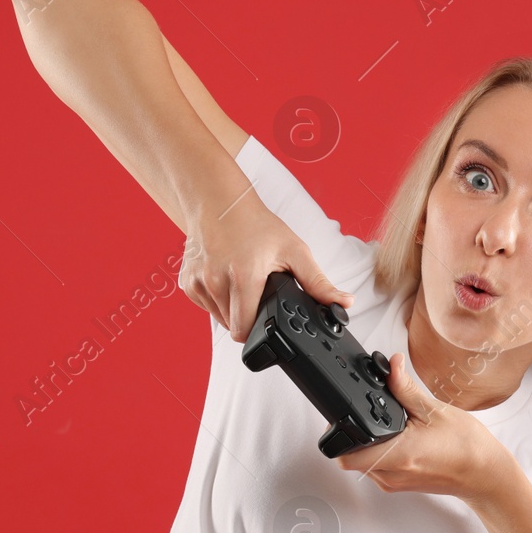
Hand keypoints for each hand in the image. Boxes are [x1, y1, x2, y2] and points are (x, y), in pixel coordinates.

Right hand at [180, 192, 353, 343]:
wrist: (219, 202)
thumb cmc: (257, 225)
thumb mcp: (295, 251)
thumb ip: (318, 283)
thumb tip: (345, 303)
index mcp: (244, 277)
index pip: (245, 330)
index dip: (260, 331)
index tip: (269, 322)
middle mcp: (216, 281)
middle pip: (233, 327)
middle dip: (249, 319)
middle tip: (259, 296)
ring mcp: (198, 282)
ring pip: (219, 318)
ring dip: (232, 310)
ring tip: (243, 284)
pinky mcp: (187, 283)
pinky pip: (206, 306)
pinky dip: (217, 300)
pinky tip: (227, 280)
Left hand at [334, 353, 513, 505]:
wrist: (485, 474)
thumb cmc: (467, 447)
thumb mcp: (434, 410)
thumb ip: (405, 388)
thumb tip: (390, 366)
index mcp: (398, 455)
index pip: (346, 455)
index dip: (338, 433)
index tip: (344, 415)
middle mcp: (391, 474)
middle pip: (350, 458)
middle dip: (354, 435)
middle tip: (369, 416)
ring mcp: (394, 483)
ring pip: (362, 464)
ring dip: (367, 445)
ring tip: (391, 428)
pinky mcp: (400, 485)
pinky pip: (377, 469)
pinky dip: (379, 453)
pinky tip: (399, 440)